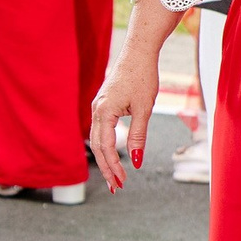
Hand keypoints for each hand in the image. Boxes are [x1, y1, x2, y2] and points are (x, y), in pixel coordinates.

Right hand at [88, 53, 159, 192]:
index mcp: (104, 112)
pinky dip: (106, 146)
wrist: (138, 53)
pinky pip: (101, 130)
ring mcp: (98, 107)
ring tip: (116, 176)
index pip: (106, 147)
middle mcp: (96, 111)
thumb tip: (137, 161)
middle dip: (107, 168)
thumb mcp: (144, 109)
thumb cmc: (142, 77)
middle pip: (97, 147)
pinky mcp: (103, 104)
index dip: (113, 167)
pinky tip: (113, 154)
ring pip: (97, 139)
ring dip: (106, 159)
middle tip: (117, 187)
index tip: (122, 183)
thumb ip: (138, 135)